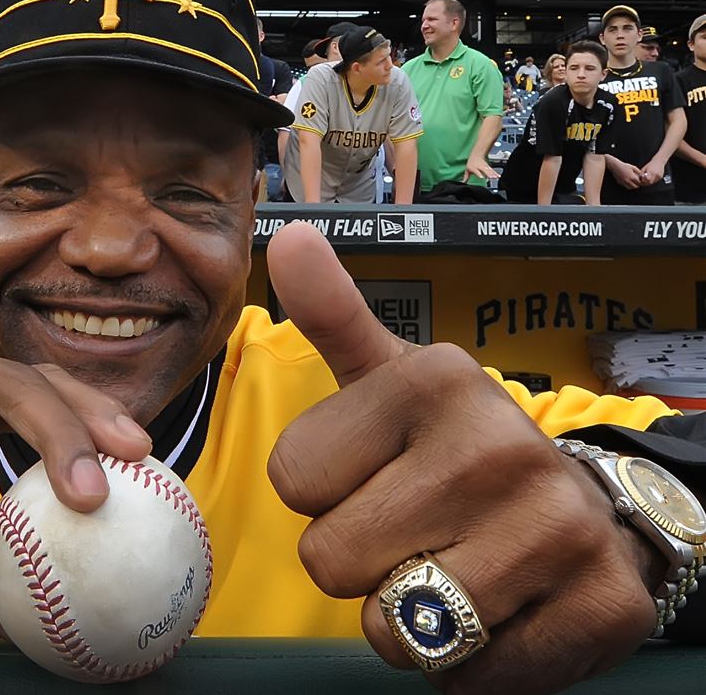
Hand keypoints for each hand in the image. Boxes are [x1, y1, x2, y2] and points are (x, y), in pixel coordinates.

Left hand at [265, 223, 656, 693]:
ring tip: (454, 569)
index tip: (375, 475)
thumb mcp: (393, 378)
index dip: (322, 493)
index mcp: (434, 380)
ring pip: (392, 628)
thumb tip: (288, 236)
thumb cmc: (454, 450)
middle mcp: (499, 445)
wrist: (584, 510)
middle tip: (414, 530)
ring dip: (409, 621)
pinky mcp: (600, 609)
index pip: (291, 479)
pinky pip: (467, 678)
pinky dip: (470, 664)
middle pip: (330, 557)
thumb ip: (334, 315)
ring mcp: (558, 529)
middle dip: (359, 561)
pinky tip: (501, 611)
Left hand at [462, 155, 499, 181]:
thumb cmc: (471, 163)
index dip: (479, 174)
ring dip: (493, 174)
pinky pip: (492, 171)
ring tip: (495, 177)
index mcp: (474, 168)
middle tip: (491, 177)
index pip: (477, 171)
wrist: (477, 155)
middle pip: (484, 170)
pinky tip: (498, 176)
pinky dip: (495, 173)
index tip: (481, 177)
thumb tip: (463, 182)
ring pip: (489, 170)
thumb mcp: (467, 169)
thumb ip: (466, 176)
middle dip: (488, 174)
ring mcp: (485, 167)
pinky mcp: (488, 167)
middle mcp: (480, 167)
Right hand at [607, 158, 643, 189]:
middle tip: (637, 182)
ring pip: (630, 188)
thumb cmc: (625, 166)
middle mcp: (628, 181)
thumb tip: (642, 175)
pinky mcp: (620, 183)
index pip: (639, 183)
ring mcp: (623, 182)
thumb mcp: (633, 167)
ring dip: (632, 186)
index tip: (641, 181)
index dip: (641, 182)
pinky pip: (625, 186)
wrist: (615, 166)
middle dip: (637, 185)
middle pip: (635, 187)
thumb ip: (639, 172)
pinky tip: (627, 181)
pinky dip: (627, 185)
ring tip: (633, 183)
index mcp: (632, 177)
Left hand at [640, 159, 666, 185]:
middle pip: (650, 182)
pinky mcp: (660, 177)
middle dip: (646, 183)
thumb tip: (638, 179)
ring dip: (649, 182)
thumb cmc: (650, 164)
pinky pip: (655, 181)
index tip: (642, 180)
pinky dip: (652, 181)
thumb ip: (641, 174)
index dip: (644, 181)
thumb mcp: (644, 168)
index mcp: (651, 171)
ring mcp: (659, 176)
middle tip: (644, 181)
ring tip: (647, 179)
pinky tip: (651, 178)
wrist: (659, 161)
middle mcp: (655, 174)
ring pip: (653, 183)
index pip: (647, 179)